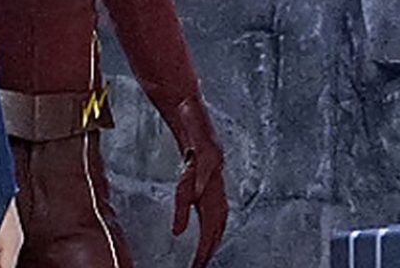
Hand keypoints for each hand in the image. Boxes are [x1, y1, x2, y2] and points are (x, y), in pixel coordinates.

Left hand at [171, 142, 226, 267]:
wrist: (206, 144)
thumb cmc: (196, 160)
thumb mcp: (184, 186)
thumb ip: (183, 210)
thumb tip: (178, 232)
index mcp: (214, 207)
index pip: (208, 238)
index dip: (203, 254)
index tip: (197, 265)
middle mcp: (221, 207)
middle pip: (215, 238)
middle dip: (208, 254)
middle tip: (199, 266)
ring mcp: (221, 203)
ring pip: (219, 232)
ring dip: (212, 246)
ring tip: (204, 258)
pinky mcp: (218, 200)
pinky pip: (218, 224)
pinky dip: (214, 235)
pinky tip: (210, 239)